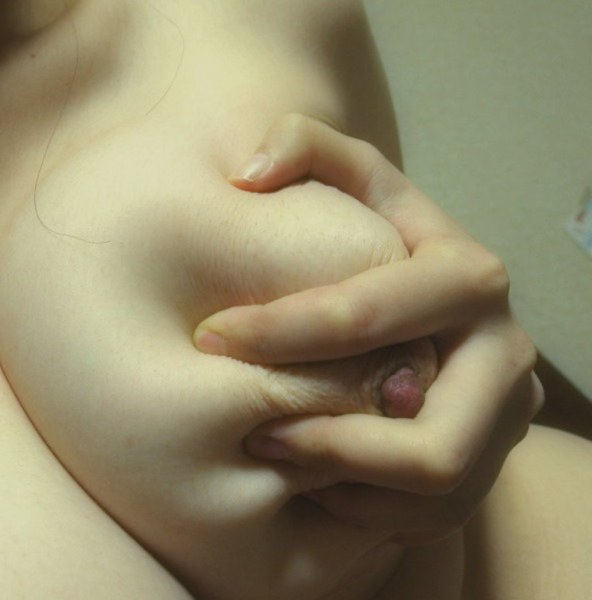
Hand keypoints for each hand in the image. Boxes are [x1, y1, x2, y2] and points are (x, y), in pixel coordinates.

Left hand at [194, 113, 543, 543]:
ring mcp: (505, 418)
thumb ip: (305, 147)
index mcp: (467, 276)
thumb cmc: (382, 243)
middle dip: (323, 436)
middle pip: (428, 434)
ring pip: (434, 484)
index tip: (210, 337)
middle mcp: (503, 352)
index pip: (367, 314)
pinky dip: (359, 505)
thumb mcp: (357, 181)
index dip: (279, 330)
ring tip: (268, 450)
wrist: (445, 310)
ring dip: (342, 479)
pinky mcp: (489, 464)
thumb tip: (248, 172)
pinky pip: (428, 515)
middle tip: (246, 427)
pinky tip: (307, 473)